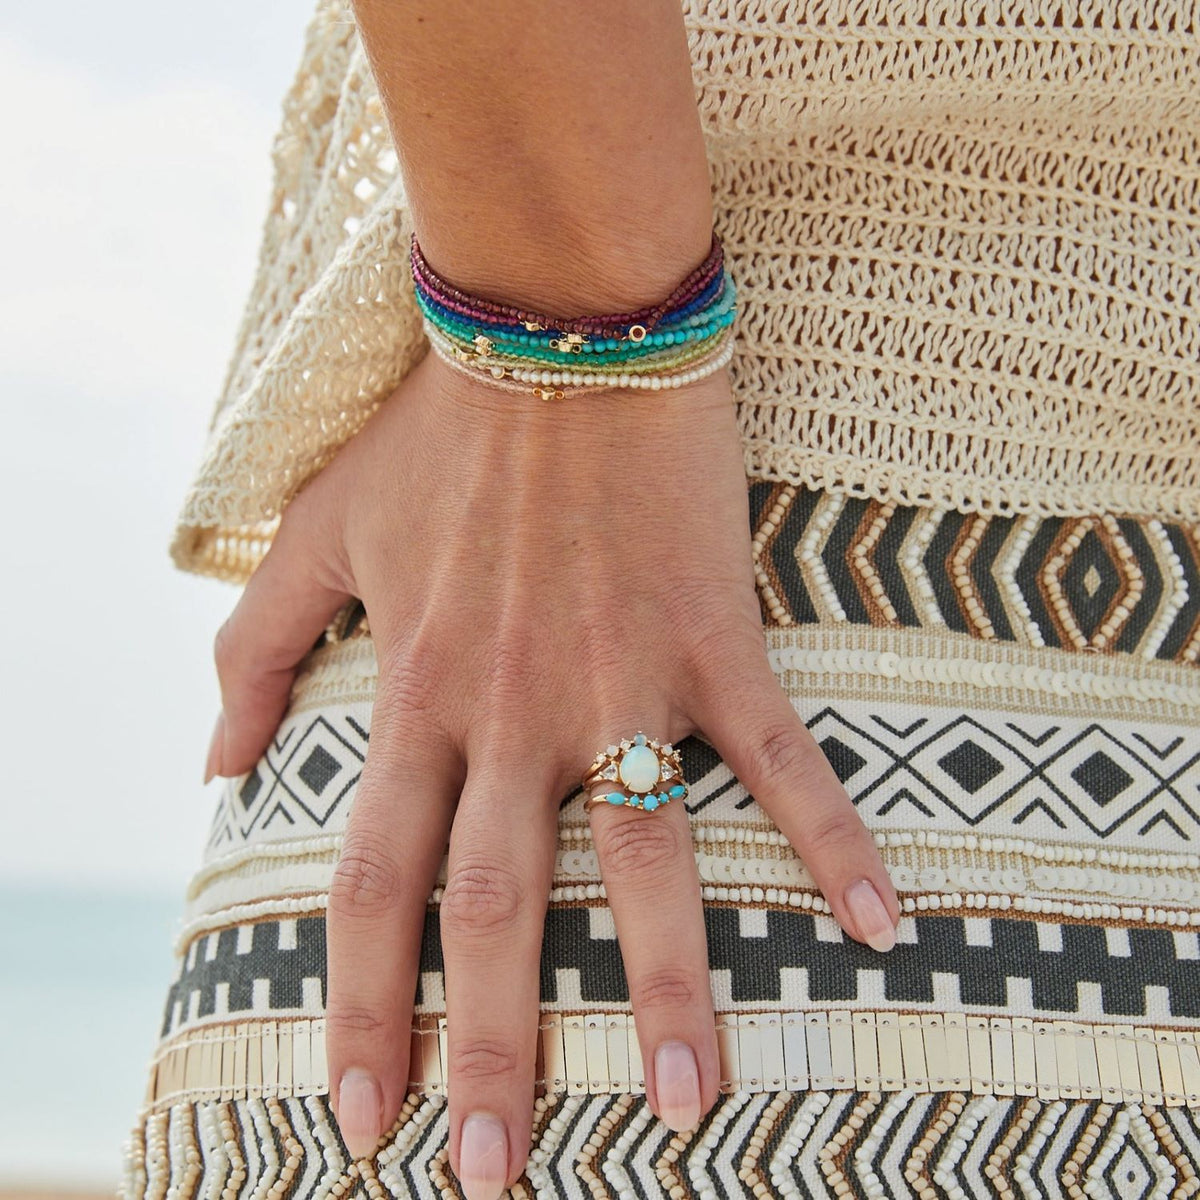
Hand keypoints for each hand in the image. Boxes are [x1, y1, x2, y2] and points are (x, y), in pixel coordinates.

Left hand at [206, 349, 899, 1198]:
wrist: (557, 332)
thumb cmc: (439, 434)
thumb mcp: (318, 535)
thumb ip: (250, 652)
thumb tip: (210, 770)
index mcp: (421, 695)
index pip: (373, 884)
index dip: (363, 1006)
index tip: (363, 1115)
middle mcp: (515, 713)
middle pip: (499, 908)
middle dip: (494, 1048)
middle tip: (495, 1173)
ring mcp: (621, 683)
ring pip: (643, 863)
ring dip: (667, 991)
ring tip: (683, 1109)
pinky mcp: (712, 644)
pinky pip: (779, 760)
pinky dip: (831, 840)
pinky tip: (884, 923)